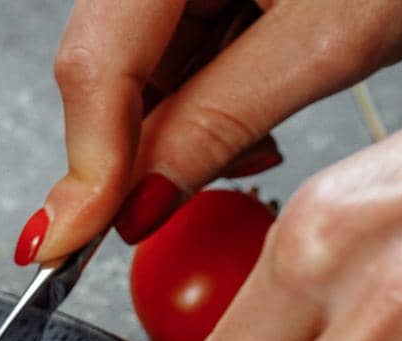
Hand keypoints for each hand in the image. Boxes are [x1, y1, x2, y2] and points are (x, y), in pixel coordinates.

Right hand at [16, 0, 401, 264]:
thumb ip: (219, 120)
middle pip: (107, 66)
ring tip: (249, 148)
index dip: (83, 162)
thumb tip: (136, 204)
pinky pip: (178, 50)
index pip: (95, 62)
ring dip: (174, 129)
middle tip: (144, 219)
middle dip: (130, 151)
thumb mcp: (332, 38)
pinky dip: (205, 98)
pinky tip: (252, 113)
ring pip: (139, 67)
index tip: (68, 240)